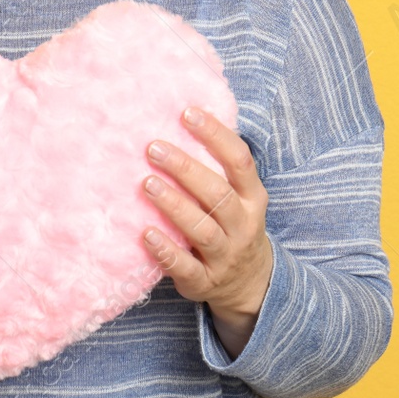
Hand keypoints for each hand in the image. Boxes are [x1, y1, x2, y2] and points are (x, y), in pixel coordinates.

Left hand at [140, 106, 273, 330]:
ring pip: (202, 229)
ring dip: (174, 206)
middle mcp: (243, 225)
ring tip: (147, 183)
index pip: (240, 161)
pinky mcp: (204, 282)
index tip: (187, 113)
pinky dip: (165, 250)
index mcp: (253, 198)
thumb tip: (183, 114)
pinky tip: (145, 234)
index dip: (216, 135)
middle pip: (218, 194)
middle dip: (186, 169)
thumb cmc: (232, 224)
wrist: (251, 284)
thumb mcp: (240, 196)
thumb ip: (217, 166)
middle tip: (153, 148)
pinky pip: (185, 267)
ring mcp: (225, 256)